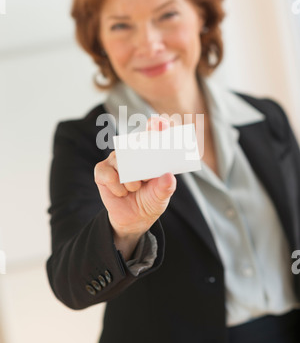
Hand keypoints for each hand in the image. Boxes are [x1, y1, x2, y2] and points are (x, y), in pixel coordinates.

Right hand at [94, 117, 176, 258]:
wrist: (134, 219)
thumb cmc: (150, 200)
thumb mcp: (161, 196)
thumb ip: (165, 187)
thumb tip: (168, 177)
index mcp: (150, 152)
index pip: (153, 133)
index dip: (157, 125)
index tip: (160, 123)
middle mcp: (132, 152)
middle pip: (135, 144)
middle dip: (142, 155)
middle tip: (147, 176)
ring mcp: (116, 159)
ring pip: (122, 163)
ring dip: (131, 181)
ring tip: (135, 189)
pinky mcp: (102, 170)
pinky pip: (109, 175)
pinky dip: (118, 187)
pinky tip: (122, 193)